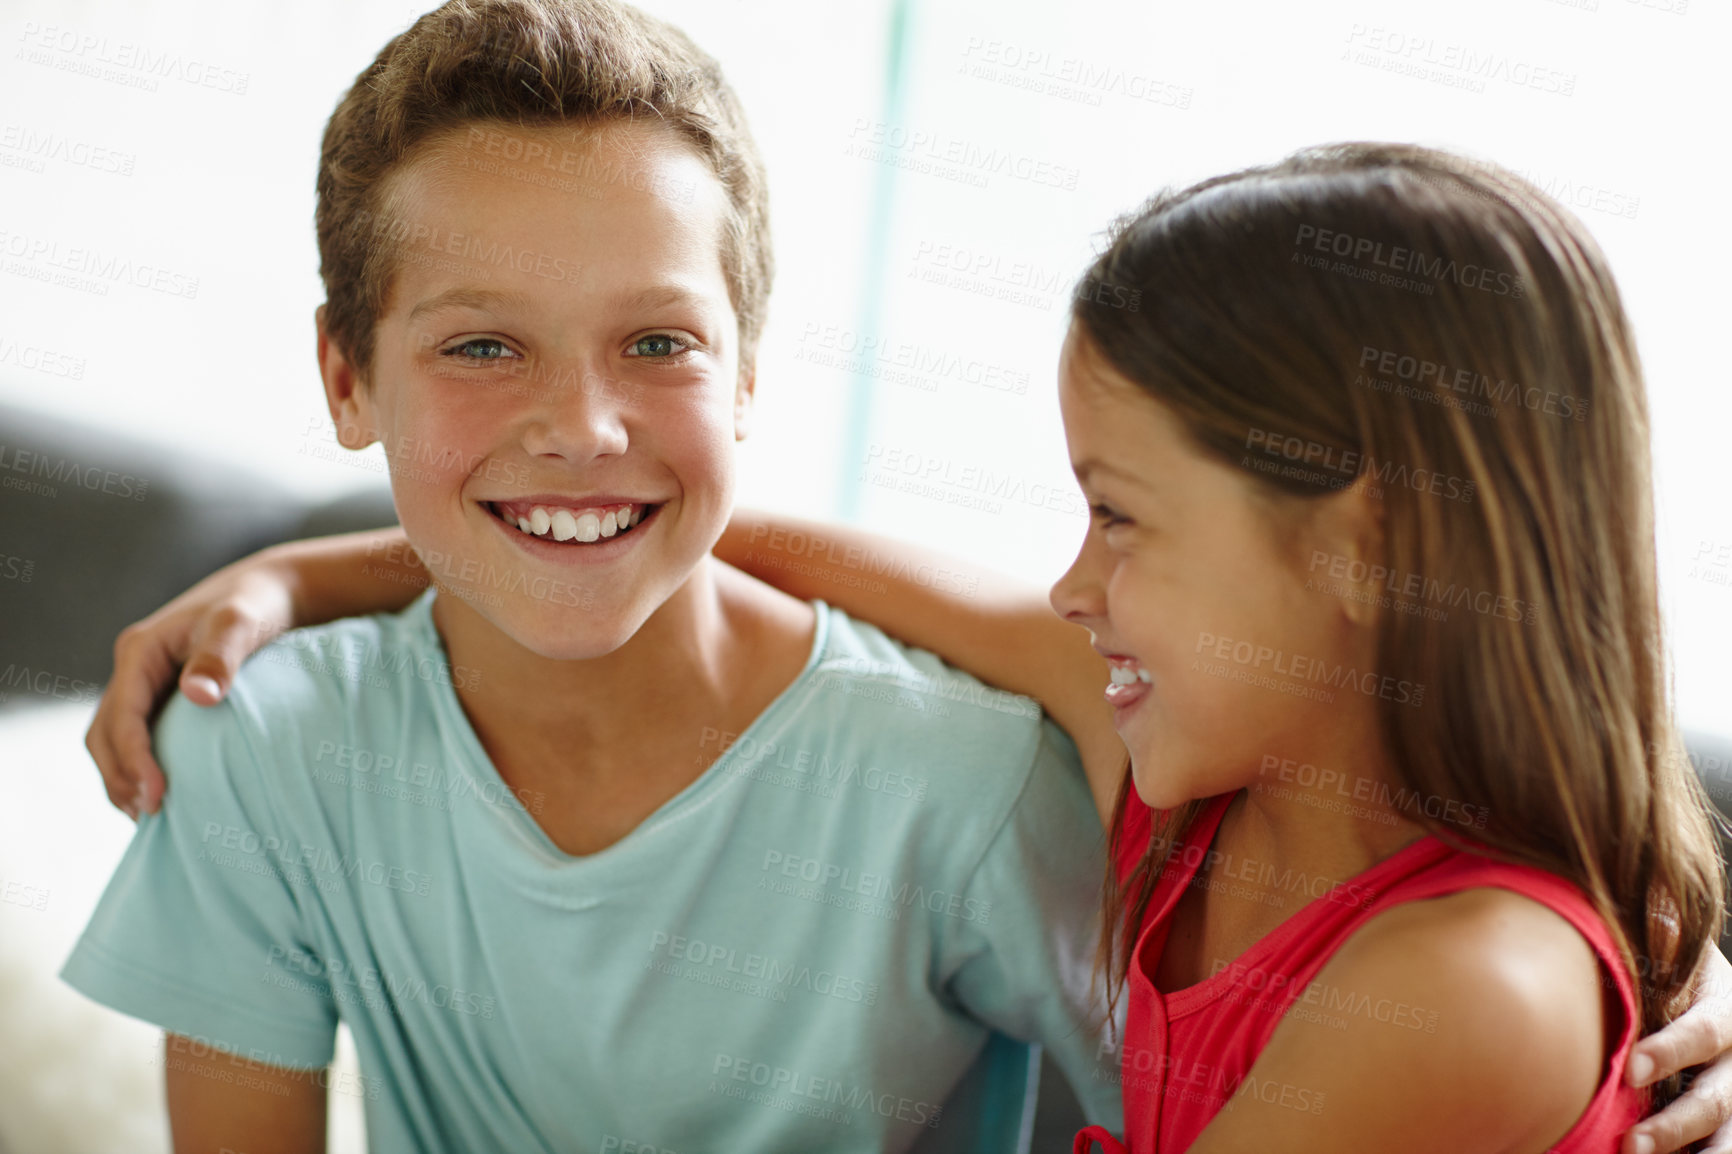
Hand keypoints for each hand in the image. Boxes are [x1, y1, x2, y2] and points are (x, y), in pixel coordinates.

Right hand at [85, 550, 297, 819]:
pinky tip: (163, 792)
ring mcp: (144, 682)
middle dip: (120, 776)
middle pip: (104, 733)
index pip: (122, 716)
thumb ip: (221, 657)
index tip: (158, 794)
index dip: (134, 759)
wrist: (271, 591)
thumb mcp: (240, 624)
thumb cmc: (256, 605)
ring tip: (150, 814)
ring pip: (113, 738)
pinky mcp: (161, 694)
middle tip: (150, 814)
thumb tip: (199, 695)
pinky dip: (140, 765)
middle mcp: (134, 668)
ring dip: (124, 776)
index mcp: (140, 651)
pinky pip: (137, 735)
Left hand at [1623, 945, 1731, 1153]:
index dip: (1673, 1051)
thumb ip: (1660, 940)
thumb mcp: (1673, 948)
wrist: (1704, 988)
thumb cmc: (1671, 964)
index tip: (1633, 1067)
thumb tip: (1648, 915)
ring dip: (1693, 1153)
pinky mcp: (1731, 1118)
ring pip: (1731, 1133)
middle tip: (1631, 1144)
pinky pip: (1723, 1142)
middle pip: (1719, 1098)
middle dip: (1675, 1124)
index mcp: (1728, 1006)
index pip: (1706, 1032)